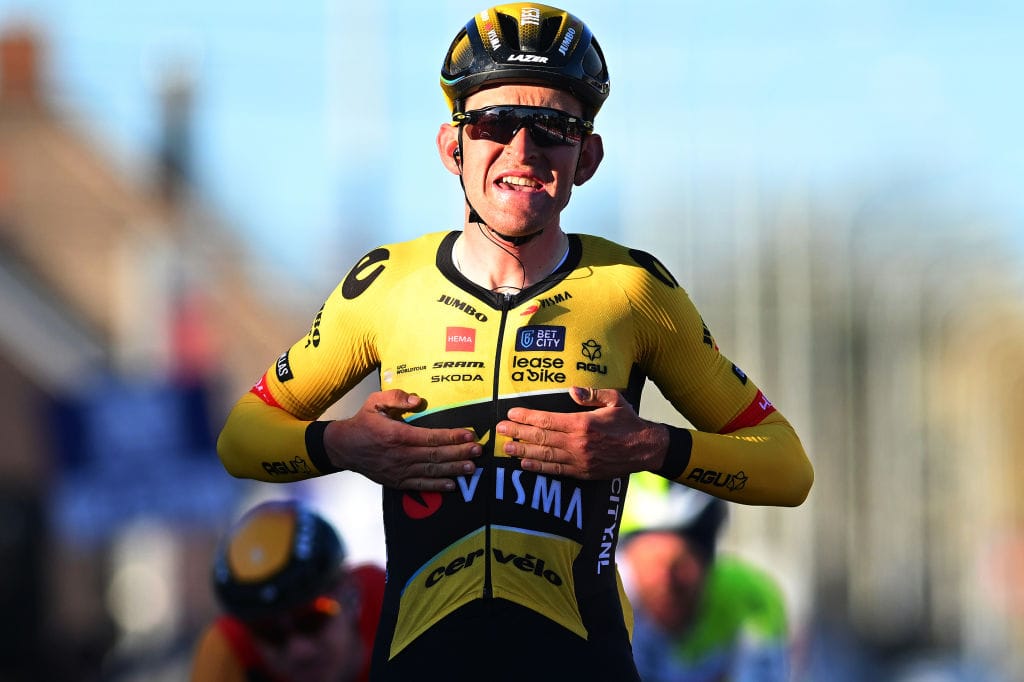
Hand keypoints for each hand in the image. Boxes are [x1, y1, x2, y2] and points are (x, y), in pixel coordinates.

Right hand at [323, 389, 480, 490]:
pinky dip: (437, 487)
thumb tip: (417, 400)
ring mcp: (399, 471)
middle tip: (478, 450)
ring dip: (454, 469)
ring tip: (472, 468)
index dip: (452, 436)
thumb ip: (396, 397)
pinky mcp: (396, 481)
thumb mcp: (375, 402)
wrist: (344, 447)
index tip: (469, 434)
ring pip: (431, 471)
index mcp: (397, 435)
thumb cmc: (363, 422)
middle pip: (435, 455)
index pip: (431, 436)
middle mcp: (400, 455)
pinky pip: (420, 485)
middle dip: (459, 452)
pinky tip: (453, 485)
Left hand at [495, 387, 668, 479]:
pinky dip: (539, 467)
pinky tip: (525, 464)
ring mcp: (579, 460)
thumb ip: (591, 394)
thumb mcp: (614, 399)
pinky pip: (556, 470)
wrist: (646, 448)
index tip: (511, 414)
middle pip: (540, 438)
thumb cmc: (629, 421)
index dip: (526, 417)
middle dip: (517, 433)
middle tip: (499, 431)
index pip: (547, 420)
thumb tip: (572, 391)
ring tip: (506, 448)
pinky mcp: (583, 472)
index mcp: (582, 423)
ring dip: (523, 452)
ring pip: (545, 455)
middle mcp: (578, 443)